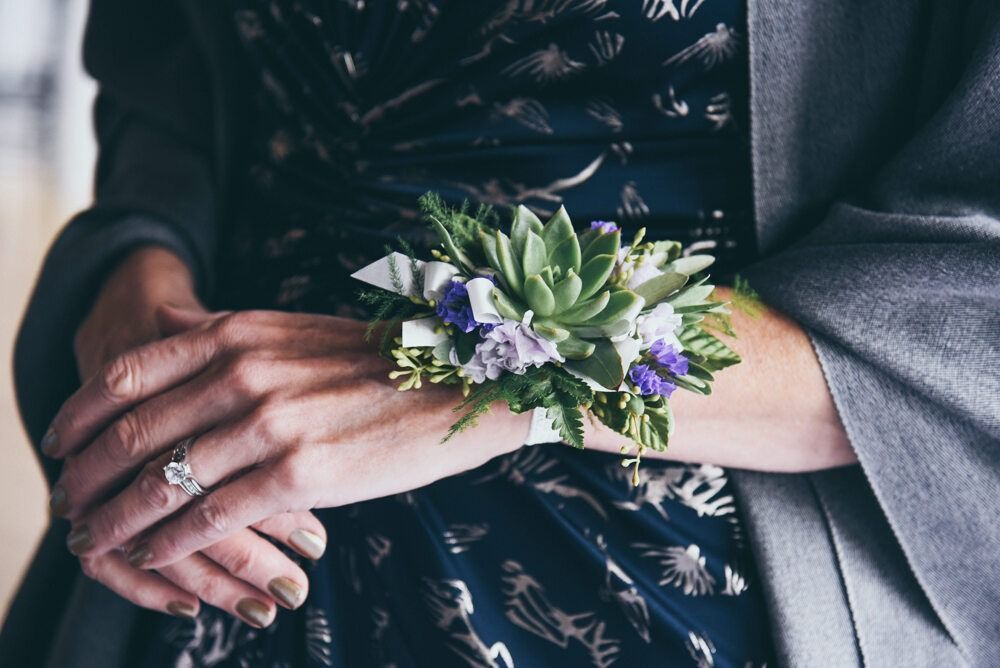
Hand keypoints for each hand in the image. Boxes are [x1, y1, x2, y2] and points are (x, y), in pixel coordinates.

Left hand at [46, 306, 526, 573]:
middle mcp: (245, 373)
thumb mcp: (294, 330)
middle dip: (86, 474)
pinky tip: (153, 555)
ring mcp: (270, 424)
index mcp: (239, 334)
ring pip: (163, 479)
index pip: (129, 373)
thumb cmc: (375, 364)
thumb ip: (227, 331)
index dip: (80, 413)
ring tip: (93, 539)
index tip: (59, 442)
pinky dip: (170, 540)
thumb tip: (167, 321)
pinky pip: (211, 516)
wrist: (458, 386)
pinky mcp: (299, 475)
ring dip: (117, 517)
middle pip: (133, 431)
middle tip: (66, 502)